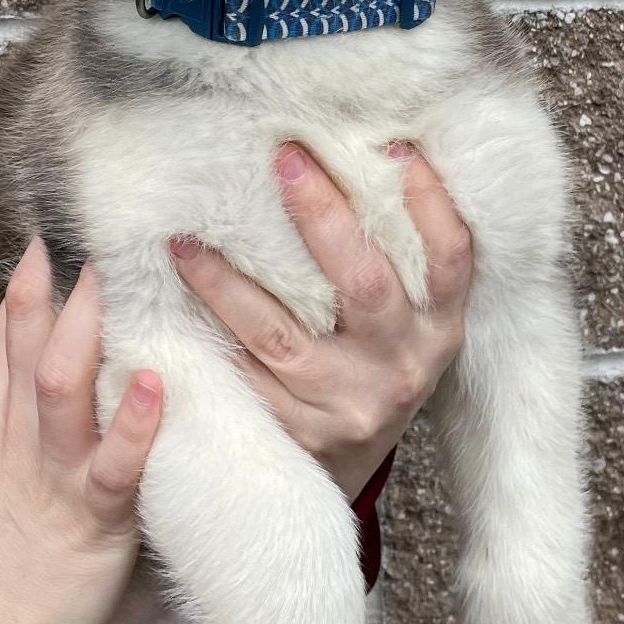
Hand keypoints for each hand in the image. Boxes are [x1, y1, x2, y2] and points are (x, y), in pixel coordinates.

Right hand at [0, 237, 161, 623]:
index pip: (4, 334)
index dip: (26, 281)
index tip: (48, 232)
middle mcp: (12, 439)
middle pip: (30, 345)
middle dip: (55, 287)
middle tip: (92, 232)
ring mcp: (53, 477)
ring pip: (63, 388)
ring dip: (88, 330)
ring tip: (114, 281)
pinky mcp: (95, 520)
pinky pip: (116, 466)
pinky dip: (136, 424)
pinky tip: (160, 383)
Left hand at [170, 142, 472, 500]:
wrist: (343, 475)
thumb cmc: (372, 368)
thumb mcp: (406, 322)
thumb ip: (395, 258)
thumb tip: (365, 154)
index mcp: (439, 331)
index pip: (449, 260)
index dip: (431, 205)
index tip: (397, 147)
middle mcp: (399, 367)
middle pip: (364, 283)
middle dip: (321, 215)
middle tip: (283, 159)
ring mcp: (346, 404)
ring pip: (277, 334)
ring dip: (226, 281)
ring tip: (186, 238)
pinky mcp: (295, 433)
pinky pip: (242, 375)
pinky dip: (207, 334)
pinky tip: (174, 301)